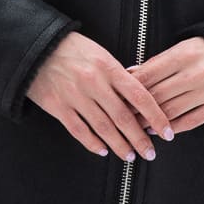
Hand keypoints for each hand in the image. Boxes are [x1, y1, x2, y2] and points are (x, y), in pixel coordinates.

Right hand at [26, 31, 175, 159]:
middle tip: (150, 153)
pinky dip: (92, 143)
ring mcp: (75, 96)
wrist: (37, 47)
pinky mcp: (58, 106)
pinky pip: (79, 130)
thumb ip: (118, 76)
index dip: (156, 116)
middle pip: (124, 117)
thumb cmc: (72, 49)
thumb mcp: (100, 54)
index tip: (167, 132)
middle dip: (140, 139)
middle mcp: (94, 83)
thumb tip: (138, 99)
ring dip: (119, 145)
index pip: (140, 96)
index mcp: (108, 68)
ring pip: (103, 127)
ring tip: (130, 156)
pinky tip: (103, 151)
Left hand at [126, 36, 203, 134]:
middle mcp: (197, 73)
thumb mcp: (183, 49)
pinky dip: (172, 128)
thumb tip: (130, 74)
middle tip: (121, 115)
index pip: (149, 74)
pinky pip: (190, 121)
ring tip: (136, 126)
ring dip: (150, 121)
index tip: (117, 96)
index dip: (130, 88)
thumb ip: (158, 62)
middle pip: (157, 95)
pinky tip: (159, 131)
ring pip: (171, 111)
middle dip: (136, 108)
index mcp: (185, 54)